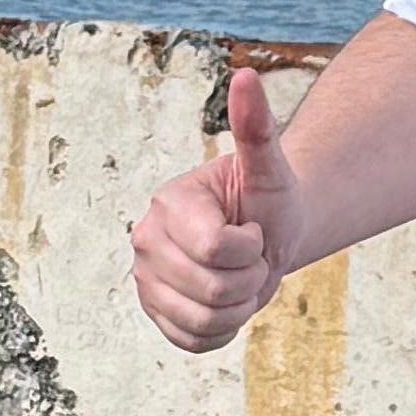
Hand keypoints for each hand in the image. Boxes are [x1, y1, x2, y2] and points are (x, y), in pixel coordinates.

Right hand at [129, 64, 303, 353]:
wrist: (264, 235)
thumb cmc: (268, 200)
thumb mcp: (270, 167)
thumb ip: (256, 126)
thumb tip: (245, 74)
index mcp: (169, 204)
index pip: (218, 249)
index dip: (251, 248)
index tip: (253, 231)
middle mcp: (146, 241)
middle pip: (213, 291)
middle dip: (249, 279)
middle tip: (251, 257)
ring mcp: (145, 281)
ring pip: (204, 321)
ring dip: (239, 308)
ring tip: (240, 279)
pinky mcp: (154, 314)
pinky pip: (193, 341)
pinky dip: (222, 330)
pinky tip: (226, 302)